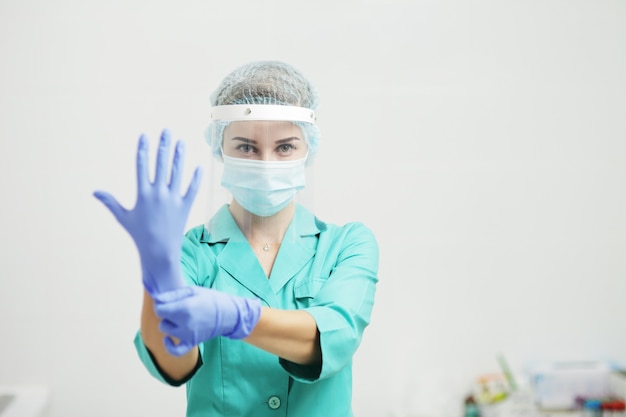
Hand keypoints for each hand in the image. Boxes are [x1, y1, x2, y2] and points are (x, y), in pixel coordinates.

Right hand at [93, 130, 201, 294]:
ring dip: (179, 156)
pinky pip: (192, 189)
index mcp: (142, 194)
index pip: (142, 166)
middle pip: (161, 164)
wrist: (159, 252)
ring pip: (177, 173)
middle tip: (166, 131)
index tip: (144, 136)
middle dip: (163, 146)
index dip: (143, 150)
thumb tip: (95, 192)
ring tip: (181, 142)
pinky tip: (198, 166)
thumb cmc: (140, 235)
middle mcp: (158, 194)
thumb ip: (111, 202)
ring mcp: (173, 200)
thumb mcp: (123, 218)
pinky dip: (195, 178)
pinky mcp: (185, 207)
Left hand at [153, 286, 261, 355]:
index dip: (160, 304)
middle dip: (166, 313)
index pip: (159, 309)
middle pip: (162, 319)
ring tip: (179, 318)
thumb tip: (156, 299)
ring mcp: (188, 334)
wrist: (229, 314)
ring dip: (169, 324)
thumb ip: (173, 295)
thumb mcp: (193, 291)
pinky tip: (167, 339)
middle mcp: (185, 323)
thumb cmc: (211, 300)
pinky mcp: (191, 342)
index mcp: (185, 308)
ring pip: (166, 330)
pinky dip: (168, 346)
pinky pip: (175, 351)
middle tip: (177, 308)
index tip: (166, 301)